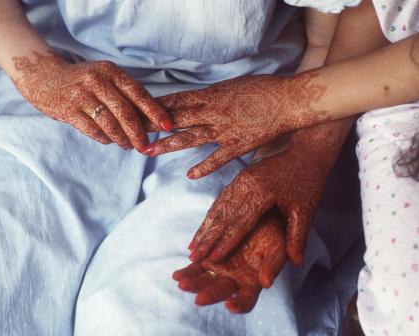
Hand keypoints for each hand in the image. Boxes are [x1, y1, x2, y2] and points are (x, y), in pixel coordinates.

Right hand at [12, 51, 171, 149]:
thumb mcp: (106, 78)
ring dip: (122, 139)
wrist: (44, 77)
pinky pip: (93, 130)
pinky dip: (104, 138)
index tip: (168, 126)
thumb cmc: (84, 82)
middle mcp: (97, 81)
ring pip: (110, 125)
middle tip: (146, 146)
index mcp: (111, 72)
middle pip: (126, 113)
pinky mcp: (68, 109)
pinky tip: (109, 141)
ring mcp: (82, 95)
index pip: (139, 94)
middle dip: (139, 133)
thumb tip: (153, 119)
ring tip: (129, 146)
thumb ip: (126, 94)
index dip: (155, 112)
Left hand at [143, 73, 326, 177]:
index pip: (176, 100)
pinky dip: (203, 167)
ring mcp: (225, 129)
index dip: (154, 105)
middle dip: (152, 124)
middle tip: (130, 130)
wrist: (288, 100)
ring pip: (189, 137)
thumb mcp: (234, 86)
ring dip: (167, 145)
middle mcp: (213, 112)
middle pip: (176, 118)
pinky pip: (217, 158)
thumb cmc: (264, 89)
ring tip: (148, 151)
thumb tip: (199, 99)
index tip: (136, 109)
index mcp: (212, 95)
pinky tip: (189, 175)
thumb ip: (214, 95)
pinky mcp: (238, 144)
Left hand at [173, 211, 285, 313]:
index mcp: (253, 281)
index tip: (230, 305)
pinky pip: (196, 268)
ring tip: (181, 283)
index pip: (246, 300)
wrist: (261, 214)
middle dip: (209, 295)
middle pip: (221, 291)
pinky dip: (187, 272)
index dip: (239, 305)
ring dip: (193, 284)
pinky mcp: (209, 257)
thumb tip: (266, 283)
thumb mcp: (277, 246)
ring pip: (204, 281)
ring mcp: (221, 269)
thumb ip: (273, 264)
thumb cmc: (274, 232)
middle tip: (198, 299)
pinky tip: (177, 275)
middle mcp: (235, 279)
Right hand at [188, 126, 340, 265]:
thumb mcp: (306, 210)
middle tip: (193, 257)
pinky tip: (205, 227)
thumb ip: (298, 237)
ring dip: (205, 227)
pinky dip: (212, 214)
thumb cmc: (308, 181)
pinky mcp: (241, 176)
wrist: (306, 151)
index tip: (211, 259)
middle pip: (223, 215)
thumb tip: (297, 263)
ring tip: (192, 245)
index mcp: (261, 192)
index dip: (225, 242)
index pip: (239, 222)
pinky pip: (222, 198)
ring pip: (218, 206)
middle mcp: (246, 184)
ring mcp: (241, 179)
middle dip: (207, 238)